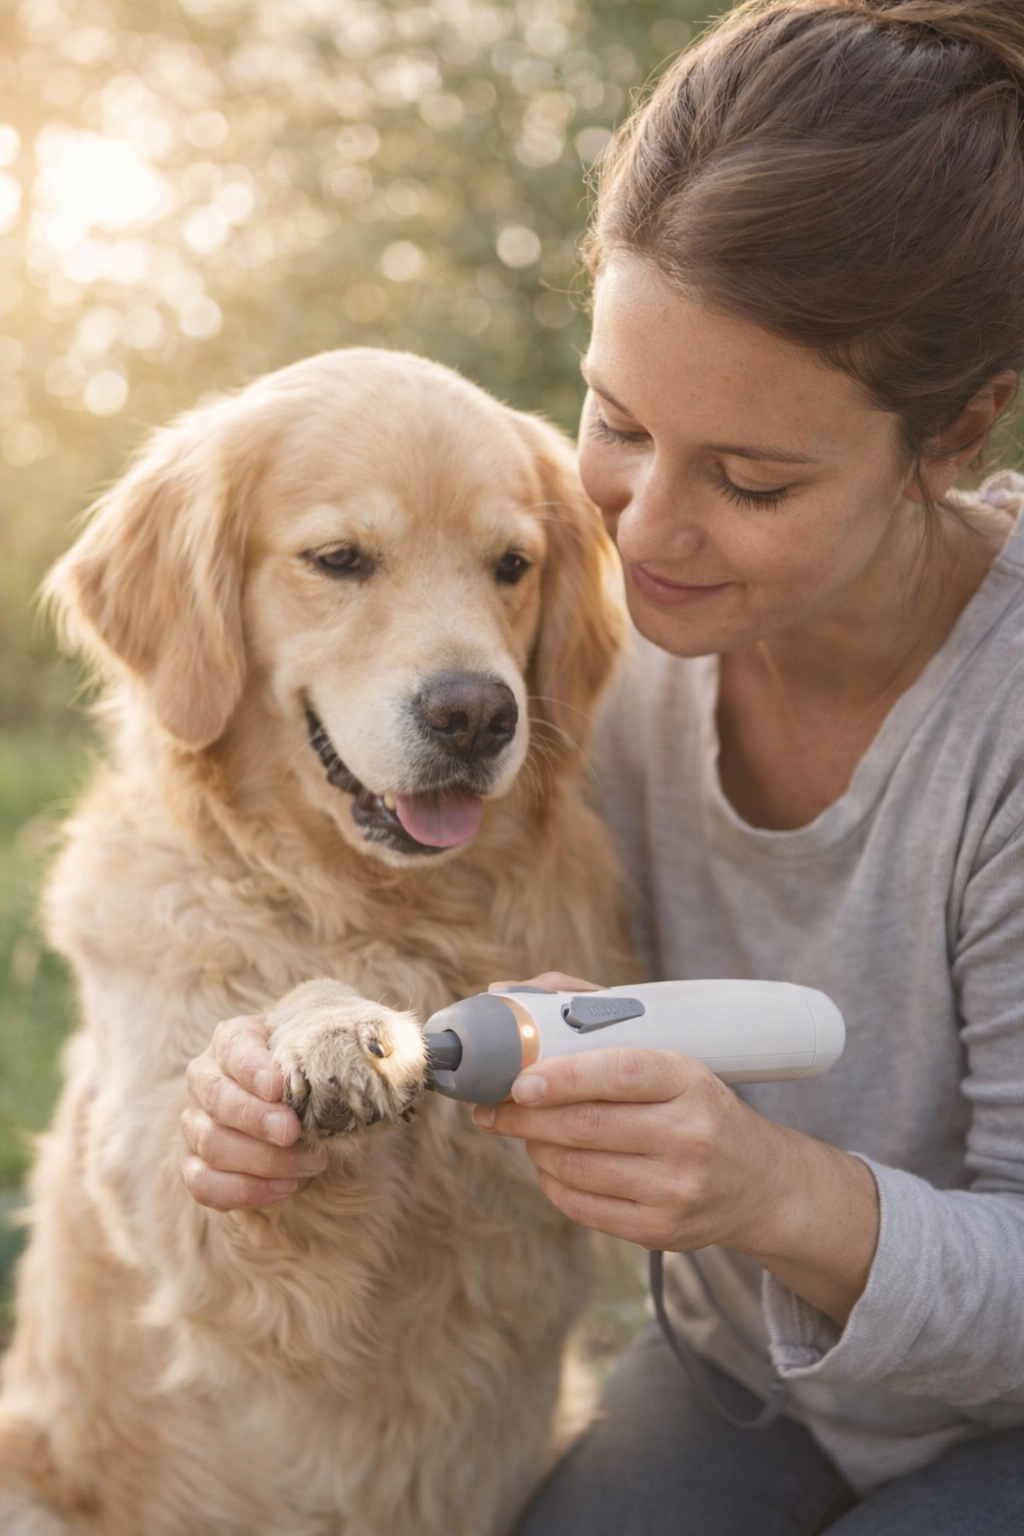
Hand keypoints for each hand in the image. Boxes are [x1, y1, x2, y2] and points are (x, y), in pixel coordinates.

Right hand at [180, 1015, 327, 1210]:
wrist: (302, 1111)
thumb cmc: (310, 1077)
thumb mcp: (318, 1058)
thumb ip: (320, 1060)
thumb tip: (338, 1077)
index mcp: (233, 1040)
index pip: (233, 1047)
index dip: (252, 1068)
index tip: (279, 1087)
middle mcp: (205, 1078)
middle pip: (217, 1097)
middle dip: (256, 1118)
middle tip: (293, 1132)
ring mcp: (194, 1122)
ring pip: (211, 1143)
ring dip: (263, 1159)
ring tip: (310, 1164)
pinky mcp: (194, 1164)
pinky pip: (203, 1184)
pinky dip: (244, 1190)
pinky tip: (286, 1187)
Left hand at [472, 1040, 786, 1254]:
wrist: (761, 1184)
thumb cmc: (698, 1108)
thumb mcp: (676, 1061)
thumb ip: (600, 1023)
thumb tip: (508, 992)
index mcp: (691, 1080)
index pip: (621, 1072)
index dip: (563, 1077)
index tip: (519, 1081)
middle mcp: (689, 1135)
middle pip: (586, 1126)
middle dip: (526, 1116)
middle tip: (494, 1107)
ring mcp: (677, 1188)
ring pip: (577, 1168)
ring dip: (536, 1147)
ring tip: (527, 1131)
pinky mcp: (662, 1230)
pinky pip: (584, 1208)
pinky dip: (553, 1183)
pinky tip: (550, 1164)